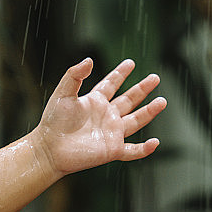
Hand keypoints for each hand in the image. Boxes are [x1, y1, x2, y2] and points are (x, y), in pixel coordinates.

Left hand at [31, 58, 166, 175]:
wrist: (50, 149)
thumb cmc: (53, 122)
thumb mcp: (63, 94)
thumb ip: (74, 75)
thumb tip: (89, 60)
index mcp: (95, 102)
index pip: (111, 84)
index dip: (120, 73)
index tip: (130, 63)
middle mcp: (106, 116)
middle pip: (129, 100)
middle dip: (142, 89)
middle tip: (155, 78)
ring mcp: (111, 133)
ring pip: (136, 121)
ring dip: (149, 112)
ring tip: (162, 101)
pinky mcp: (112, 150)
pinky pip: (132, 151)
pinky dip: (144, 149)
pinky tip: (155, 143)